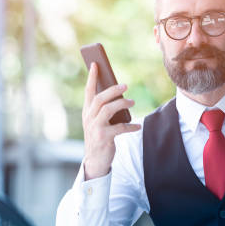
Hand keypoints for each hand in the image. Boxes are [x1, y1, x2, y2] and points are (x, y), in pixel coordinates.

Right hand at [82, 62, 140, 179]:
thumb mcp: (98, 121)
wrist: (95, 160)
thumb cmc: (100, 136)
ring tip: (132, 102)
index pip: (88, 91)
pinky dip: (130, 126)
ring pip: (107, 109)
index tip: (95, 64)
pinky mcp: (103, 137)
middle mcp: (89, 118)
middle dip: (112, 90)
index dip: (92, 77)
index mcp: (87, 112)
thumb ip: (105, 109)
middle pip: (99, 98)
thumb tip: (120, 94)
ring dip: (121, 104)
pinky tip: (137, 126)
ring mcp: (95, 128)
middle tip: (125, 85)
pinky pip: (119, 128)